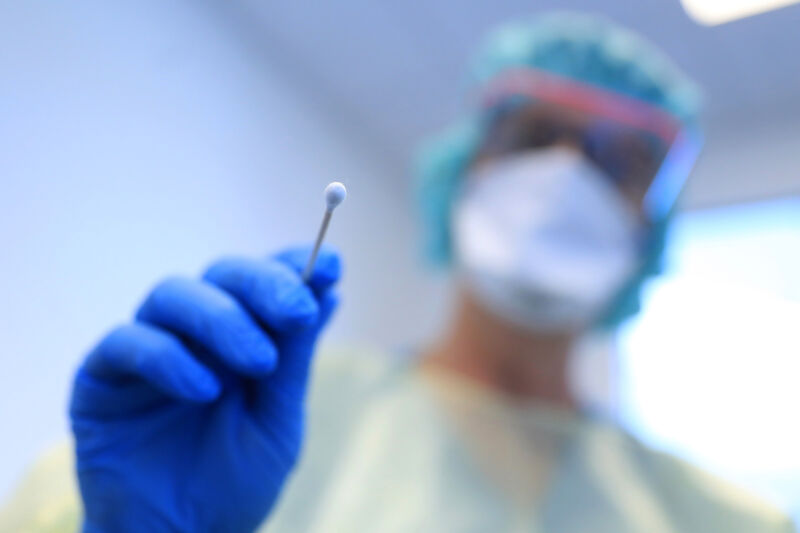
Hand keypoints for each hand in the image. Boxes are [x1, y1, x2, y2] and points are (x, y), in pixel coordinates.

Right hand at [69, 246, 340, 532]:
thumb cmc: (234, 483)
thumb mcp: (278, 421)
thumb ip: (295, 359)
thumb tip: (329, 292)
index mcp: (241, 337)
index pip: (264, 280)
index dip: (294, 265)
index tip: (329, 266)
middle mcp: (194, 333)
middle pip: (222, 275)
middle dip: (264, 285)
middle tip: (297, 313)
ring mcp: (147, 349)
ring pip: (173, 294)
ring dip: (222, 320)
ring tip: (258, 364)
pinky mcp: (101, 377)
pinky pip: (128, 342)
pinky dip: (169, 358)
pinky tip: (205, 392)